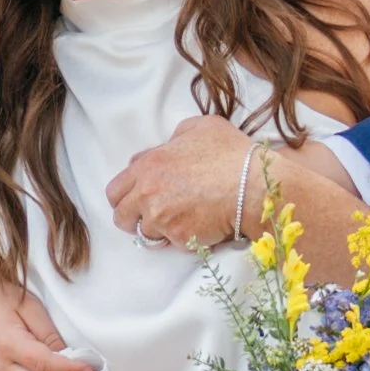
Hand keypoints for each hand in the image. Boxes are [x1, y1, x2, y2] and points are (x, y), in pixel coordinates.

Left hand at [106, 118, 258, 253]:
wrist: (255, 185)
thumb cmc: (232, 153)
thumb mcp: (201, 127)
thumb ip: (175, 137)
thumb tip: (167, 146)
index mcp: (148, 165)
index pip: (115, 190)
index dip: (126, 196)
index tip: (139, 199)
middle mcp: (148, 193)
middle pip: (121, 217)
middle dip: (134, 218)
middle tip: (154, 216)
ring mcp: (161, 218)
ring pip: (146, 233)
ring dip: (160, 229)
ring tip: (183, 219)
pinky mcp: (179, 237)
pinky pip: (172, 243)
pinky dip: (183, 238)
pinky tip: (200, 225)